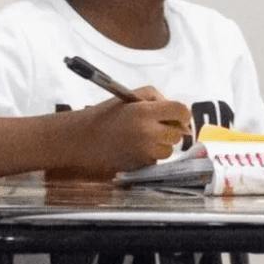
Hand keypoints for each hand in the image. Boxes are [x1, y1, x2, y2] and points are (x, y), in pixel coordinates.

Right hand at [77, 87, 194, 171]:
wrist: (80, 141)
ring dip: (161, 143)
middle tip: (152, 125)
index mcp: (144, 112)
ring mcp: (145, 152)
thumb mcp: (129, 97)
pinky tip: (134, 148)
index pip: (182, 112)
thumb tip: (182, 115)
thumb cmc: (104, 116)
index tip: (178, 116)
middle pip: (178, 132)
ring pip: (170, 148)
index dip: (183, 114)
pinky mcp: (141, 166)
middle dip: (170, 129)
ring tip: (140, 137)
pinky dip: (151, 154)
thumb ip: (158, 99)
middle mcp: (147, 133)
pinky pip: (157, 159)